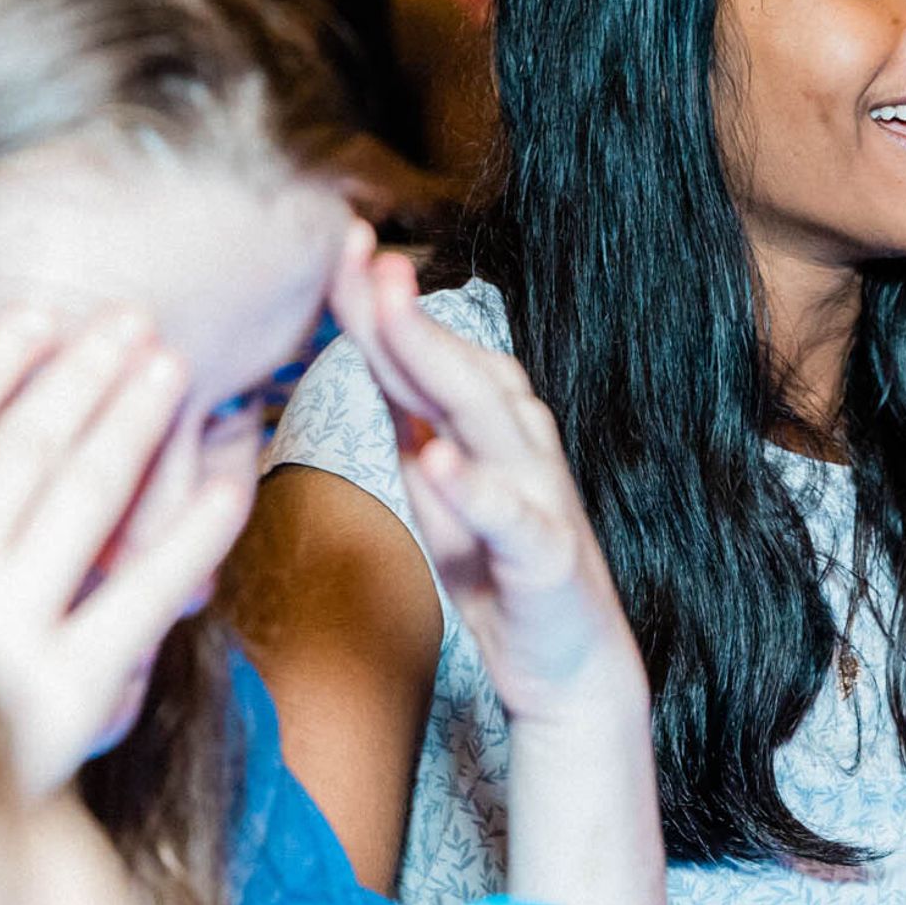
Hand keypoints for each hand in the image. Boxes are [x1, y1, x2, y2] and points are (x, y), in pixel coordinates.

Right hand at [0, 308, 243, 791]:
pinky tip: (232, 477)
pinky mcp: (73, 690)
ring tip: (172, 369)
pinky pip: (147, 591)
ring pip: (87, 499)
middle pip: (25, 450)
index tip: (39, 319)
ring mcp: (6, 631)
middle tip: (134, 322)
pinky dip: (195, 530)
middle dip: (83, 377)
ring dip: (134, 423)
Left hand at [323, 227, 641, 723]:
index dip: (380, 303)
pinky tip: (439, 460)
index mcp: (486, 423)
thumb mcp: (436, 479)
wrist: (569, 660)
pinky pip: (511, 517)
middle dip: (407, 312)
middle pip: (456, 365)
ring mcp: (537, 494)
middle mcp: (518, 442)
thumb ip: (408, 410)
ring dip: (441, 365)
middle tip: (365, 256)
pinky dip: (475, 488)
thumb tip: (362, 336)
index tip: (335, 244)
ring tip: (393, 321)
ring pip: (488, 419)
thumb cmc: (498, 565)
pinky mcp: (546, 555)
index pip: (423, 353)